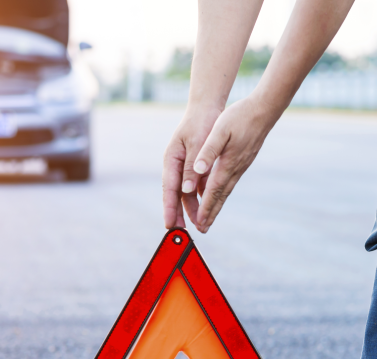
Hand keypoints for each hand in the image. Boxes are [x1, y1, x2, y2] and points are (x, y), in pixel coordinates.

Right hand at [162, 105, 220, 229]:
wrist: (207, 107)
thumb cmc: (200, 123)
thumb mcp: (196, 145)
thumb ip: (191, 168)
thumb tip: (186, 191)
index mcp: (172, 160)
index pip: (169, 189)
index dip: (169, 208)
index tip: (170, 224)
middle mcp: (176, 165)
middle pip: (175, 194)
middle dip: (177, 214)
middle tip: (179, 233)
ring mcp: (185, 166)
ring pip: (187, 192)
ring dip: (190, 209)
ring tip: (196, 226)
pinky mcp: (195, 165)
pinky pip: (196, 186)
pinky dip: (199, 198)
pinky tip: (204, 209)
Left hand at [188, 95, 274, 232]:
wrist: (264, 110)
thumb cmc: (240, 116)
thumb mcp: (220, 130)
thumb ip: (209, 150)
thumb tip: (198, 170)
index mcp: (227, 163)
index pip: (213, 190)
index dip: (205, 208)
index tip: (199, 222)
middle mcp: (235, 169)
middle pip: (220, 197)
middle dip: (210, 214)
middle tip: (203, 229)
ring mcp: (241, 166)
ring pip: (226, 191)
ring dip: (217, 206)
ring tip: (209, 219)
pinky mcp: (243, 162)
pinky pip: (230, 182)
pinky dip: (222, 194)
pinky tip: (219, 196)